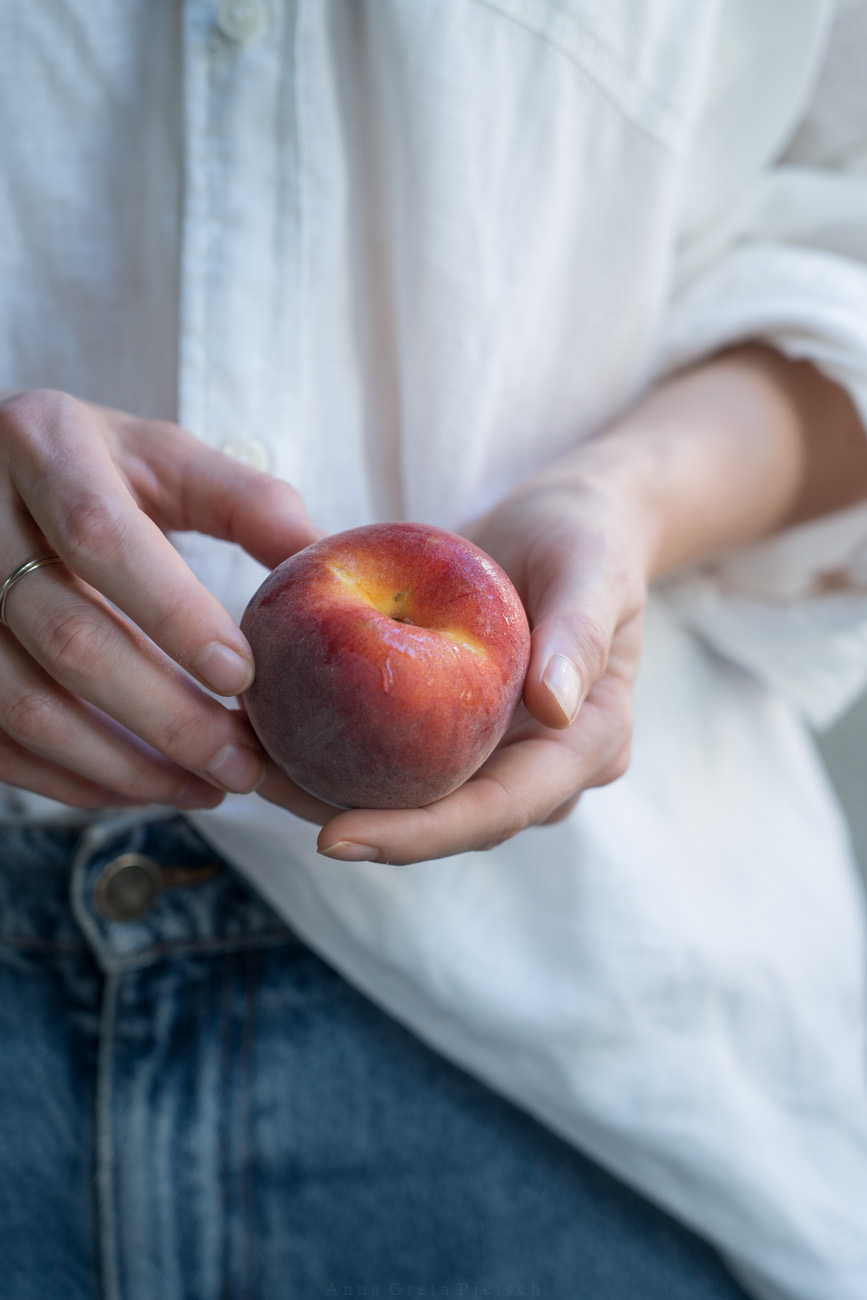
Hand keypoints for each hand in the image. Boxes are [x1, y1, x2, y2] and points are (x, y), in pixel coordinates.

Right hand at [0, 389, 318, 808]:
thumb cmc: (94, 468)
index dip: (173, 611)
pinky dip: (74, 779)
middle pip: (68, 638)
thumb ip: (245, 501)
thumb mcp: (164, 458)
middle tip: (244, 763)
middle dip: (165, 715)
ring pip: (25, 705)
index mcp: (45, 449)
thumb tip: (321, 560)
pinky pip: (0, 740)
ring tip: (209, 787)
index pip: (102, 537)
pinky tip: (145, 786)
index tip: (242, 675)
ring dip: (123, 763)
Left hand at [299, 473, 647, 863]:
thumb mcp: (589, 565)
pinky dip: (337, 747)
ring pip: (413, 798)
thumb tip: (556, 708)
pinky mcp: (459, 731)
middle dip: (355, 826)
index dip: (418, 835)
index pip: (498, 810)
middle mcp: (540, 770)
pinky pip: (397, 754)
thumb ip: (579, 631)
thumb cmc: (586, 536)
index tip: (332, 839)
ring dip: (331, 793)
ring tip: (247, 767)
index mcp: (586, 747)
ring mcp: (498, 755)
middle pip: (444, 821)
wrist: (570, 523)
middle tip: (261, 793)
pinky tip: (270, 727)